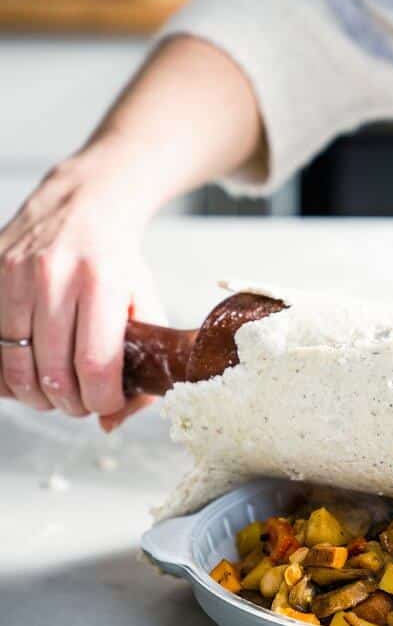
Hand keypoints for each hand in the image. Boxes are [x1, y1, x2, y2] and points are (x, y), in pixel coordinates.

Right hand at [0, 133, 165, 427]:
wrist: (83, 202)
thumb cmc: (117, 261)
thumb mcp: (146, 303)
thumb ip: (142, 364)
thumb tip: (112, 423)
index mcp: (102, 283)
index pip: (96, 365)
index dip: (101, 400)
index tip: (107, 404)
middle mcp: (54, 277)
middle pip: (52, 373)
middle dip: (69, 404)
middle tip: (80, 403)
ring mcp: (15, 274)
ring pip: (15, 365)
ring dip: (35, 394)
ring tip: (54, 393)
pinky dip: (7, 372)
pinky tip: (27, 372)